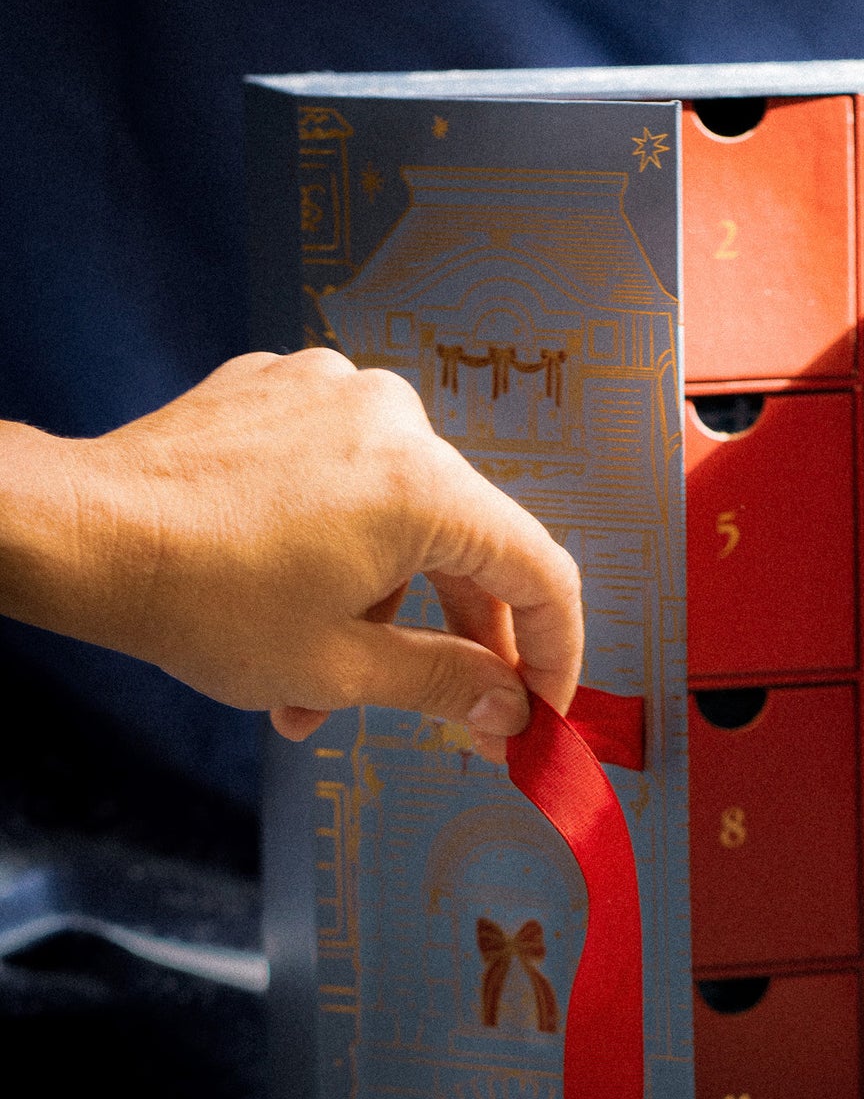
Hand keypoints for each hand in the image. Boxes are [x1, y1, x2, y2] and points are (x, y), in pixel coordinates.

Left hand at [8, 349, 582, 759]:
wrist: (75, 534)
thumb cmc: (197, 601)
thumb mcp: (339, 667)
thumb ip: (447, 684)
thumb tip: (512, 709)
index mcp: (424, 487)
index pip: (539, 573)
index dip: (553, 650)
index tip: (538, 703)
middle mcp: (396, 421)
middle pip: (471, 544)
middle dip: (458, 637)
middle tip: (448, 708)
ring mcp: (338, 394)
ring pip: (406, 516)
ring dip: (385, 600)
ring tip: (323, 673)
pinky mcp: (289, 389)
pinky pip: (351, 474)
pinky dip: (345, 540)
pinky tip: (296, 587)